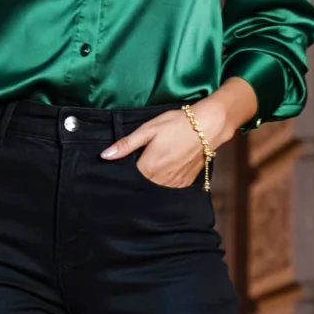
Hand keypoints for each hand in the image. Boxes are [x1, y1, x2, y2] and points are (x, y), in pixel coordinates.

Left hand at [98, 93, 235, 185]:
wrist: (209, 126)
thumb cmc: (177, 124)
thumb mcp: (148, 129)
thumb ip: (126, 144)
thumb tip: (104, 155)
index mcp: (148, 167)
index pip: (128, 179)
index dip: (123, 173)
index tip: (120, 168)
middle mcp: (161, 180)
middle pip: (141, 186)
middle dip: (136, 180)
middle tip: (137, 166)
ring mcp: (174, 184)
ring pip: (155, 189)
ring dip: (150, 183)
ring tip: (153, 167)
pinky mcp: (184, 183)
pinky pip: (168, 189)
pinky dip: (163, 184)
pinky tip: (164, 172)